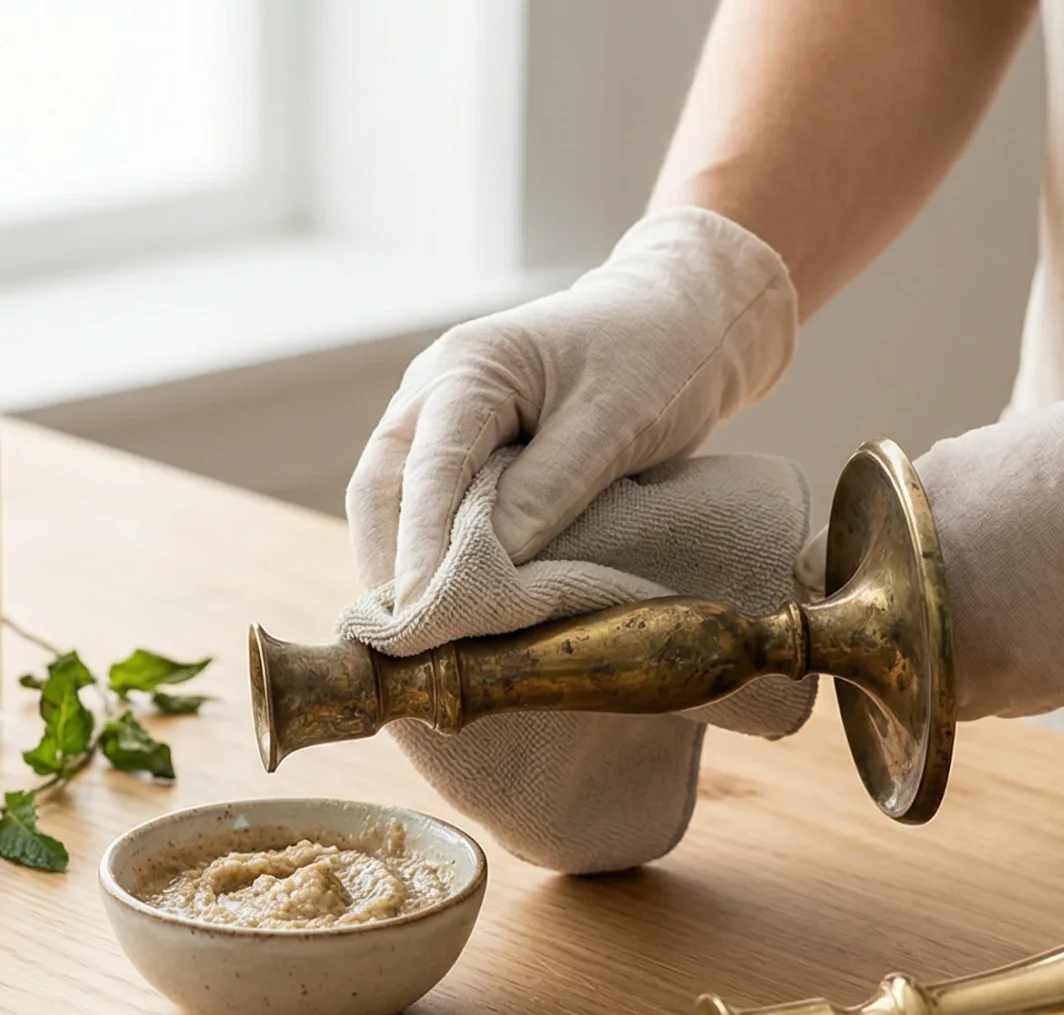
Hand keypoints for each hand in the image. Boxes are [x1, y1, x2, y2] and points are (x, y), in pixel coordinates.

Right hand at [346, 207, 796, 609]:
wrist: (681, 317)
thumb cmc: (656, 357)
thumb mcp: (614, 425)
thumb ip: (548, 493)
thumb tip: (486, 570)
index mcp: (469, 367)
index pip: (426, 472)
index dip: (418, 551)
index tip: (419, 621)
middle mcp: (435, 387)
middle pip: (382, 488)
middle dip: (387, 567)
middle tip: (399, 646)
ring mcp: (439, 415)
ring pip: (393, 499)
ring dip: (398, 565)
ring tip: (413, 639)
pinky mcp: (461, 444)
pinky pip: (425, 502)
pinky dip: (426, 552)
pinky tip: (442, 603)